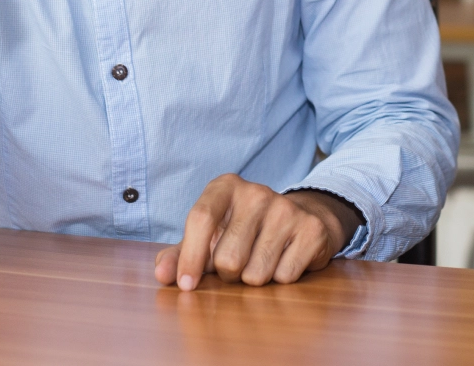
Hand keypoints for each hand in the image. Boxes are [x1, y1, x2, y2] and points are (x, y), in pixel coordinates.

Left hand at [154, 174, 363, 290]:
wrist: (295, 219)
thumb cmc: (240, 231)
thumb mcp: (209, 236)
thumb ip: (180, 254)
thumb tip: (162, 275)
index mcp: (225, 187)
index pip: (200, 219)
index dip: (190, 257)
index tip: (186, 285)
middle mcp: (256, 192)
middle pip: (228, 258)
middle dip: (228, 273)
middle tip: (236, 262)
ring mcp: (286, 208)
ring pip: (256, 273)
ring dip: (253, 278)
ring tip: (259, 259)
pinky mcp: (311, 229)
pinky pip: (285, 277)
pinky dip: (280, 279)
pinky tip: (282, 260)